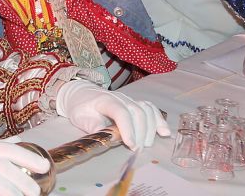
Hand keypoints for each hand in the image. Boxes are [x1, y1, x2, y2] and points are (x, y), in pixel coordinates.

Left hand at [55, 80, 170, 150]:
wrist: (81, 94)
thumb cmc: (81, 107)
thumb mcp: (80, 118)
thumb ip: (94, 128)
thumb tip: (107, 138)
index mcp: (105, 100)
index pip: (120, 112)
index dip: (127, 128)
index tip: (131, 145)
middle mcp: (120, 98)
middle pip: (137, 112)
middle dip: (140, 132)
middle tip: (137, 149)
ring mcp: (129, 99)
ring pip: (146, 110)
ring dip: (150, 128)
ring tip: (146, 144)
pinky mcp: (135, 103)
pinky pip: (151, 109)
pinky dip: (159, 120)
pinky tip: (164, 132)